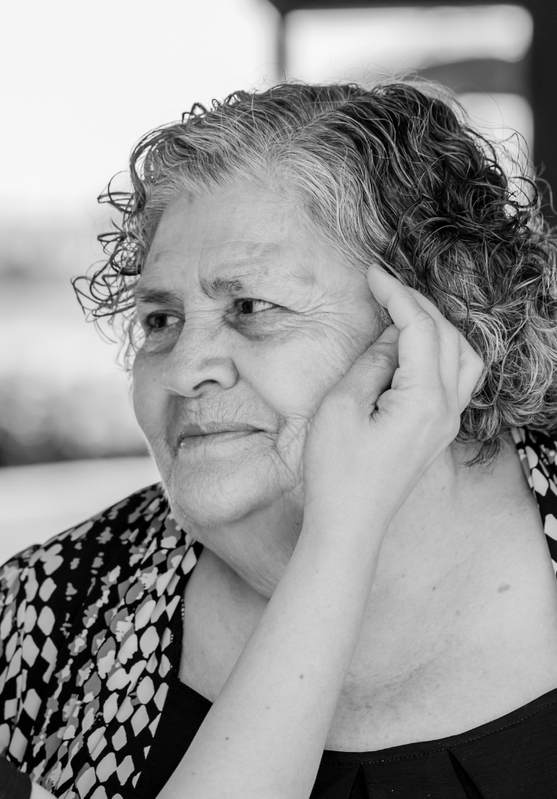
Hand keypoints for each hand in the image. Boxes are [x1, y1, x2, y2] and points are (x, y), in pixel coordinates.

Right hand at [303, 265, 483, 534]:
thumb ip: (372, 365)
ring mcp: (446, 422)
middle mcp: (447, 408)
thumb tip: (391, 339)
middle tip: (382, 286)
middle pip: (447, 337)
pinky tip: (415, 348)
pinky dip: (441, 351)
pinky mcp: (436, 432)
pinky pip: (456, 378)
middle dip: (417, 305)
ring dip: (436, 327)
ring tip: (402, 311)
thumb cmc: (337, 472)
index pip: (420, 329)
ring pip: (461, 356)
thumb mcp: (341, 408)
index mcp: (425, 399)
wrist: (348, 524)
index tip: (372, 274)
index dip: (397, 296)